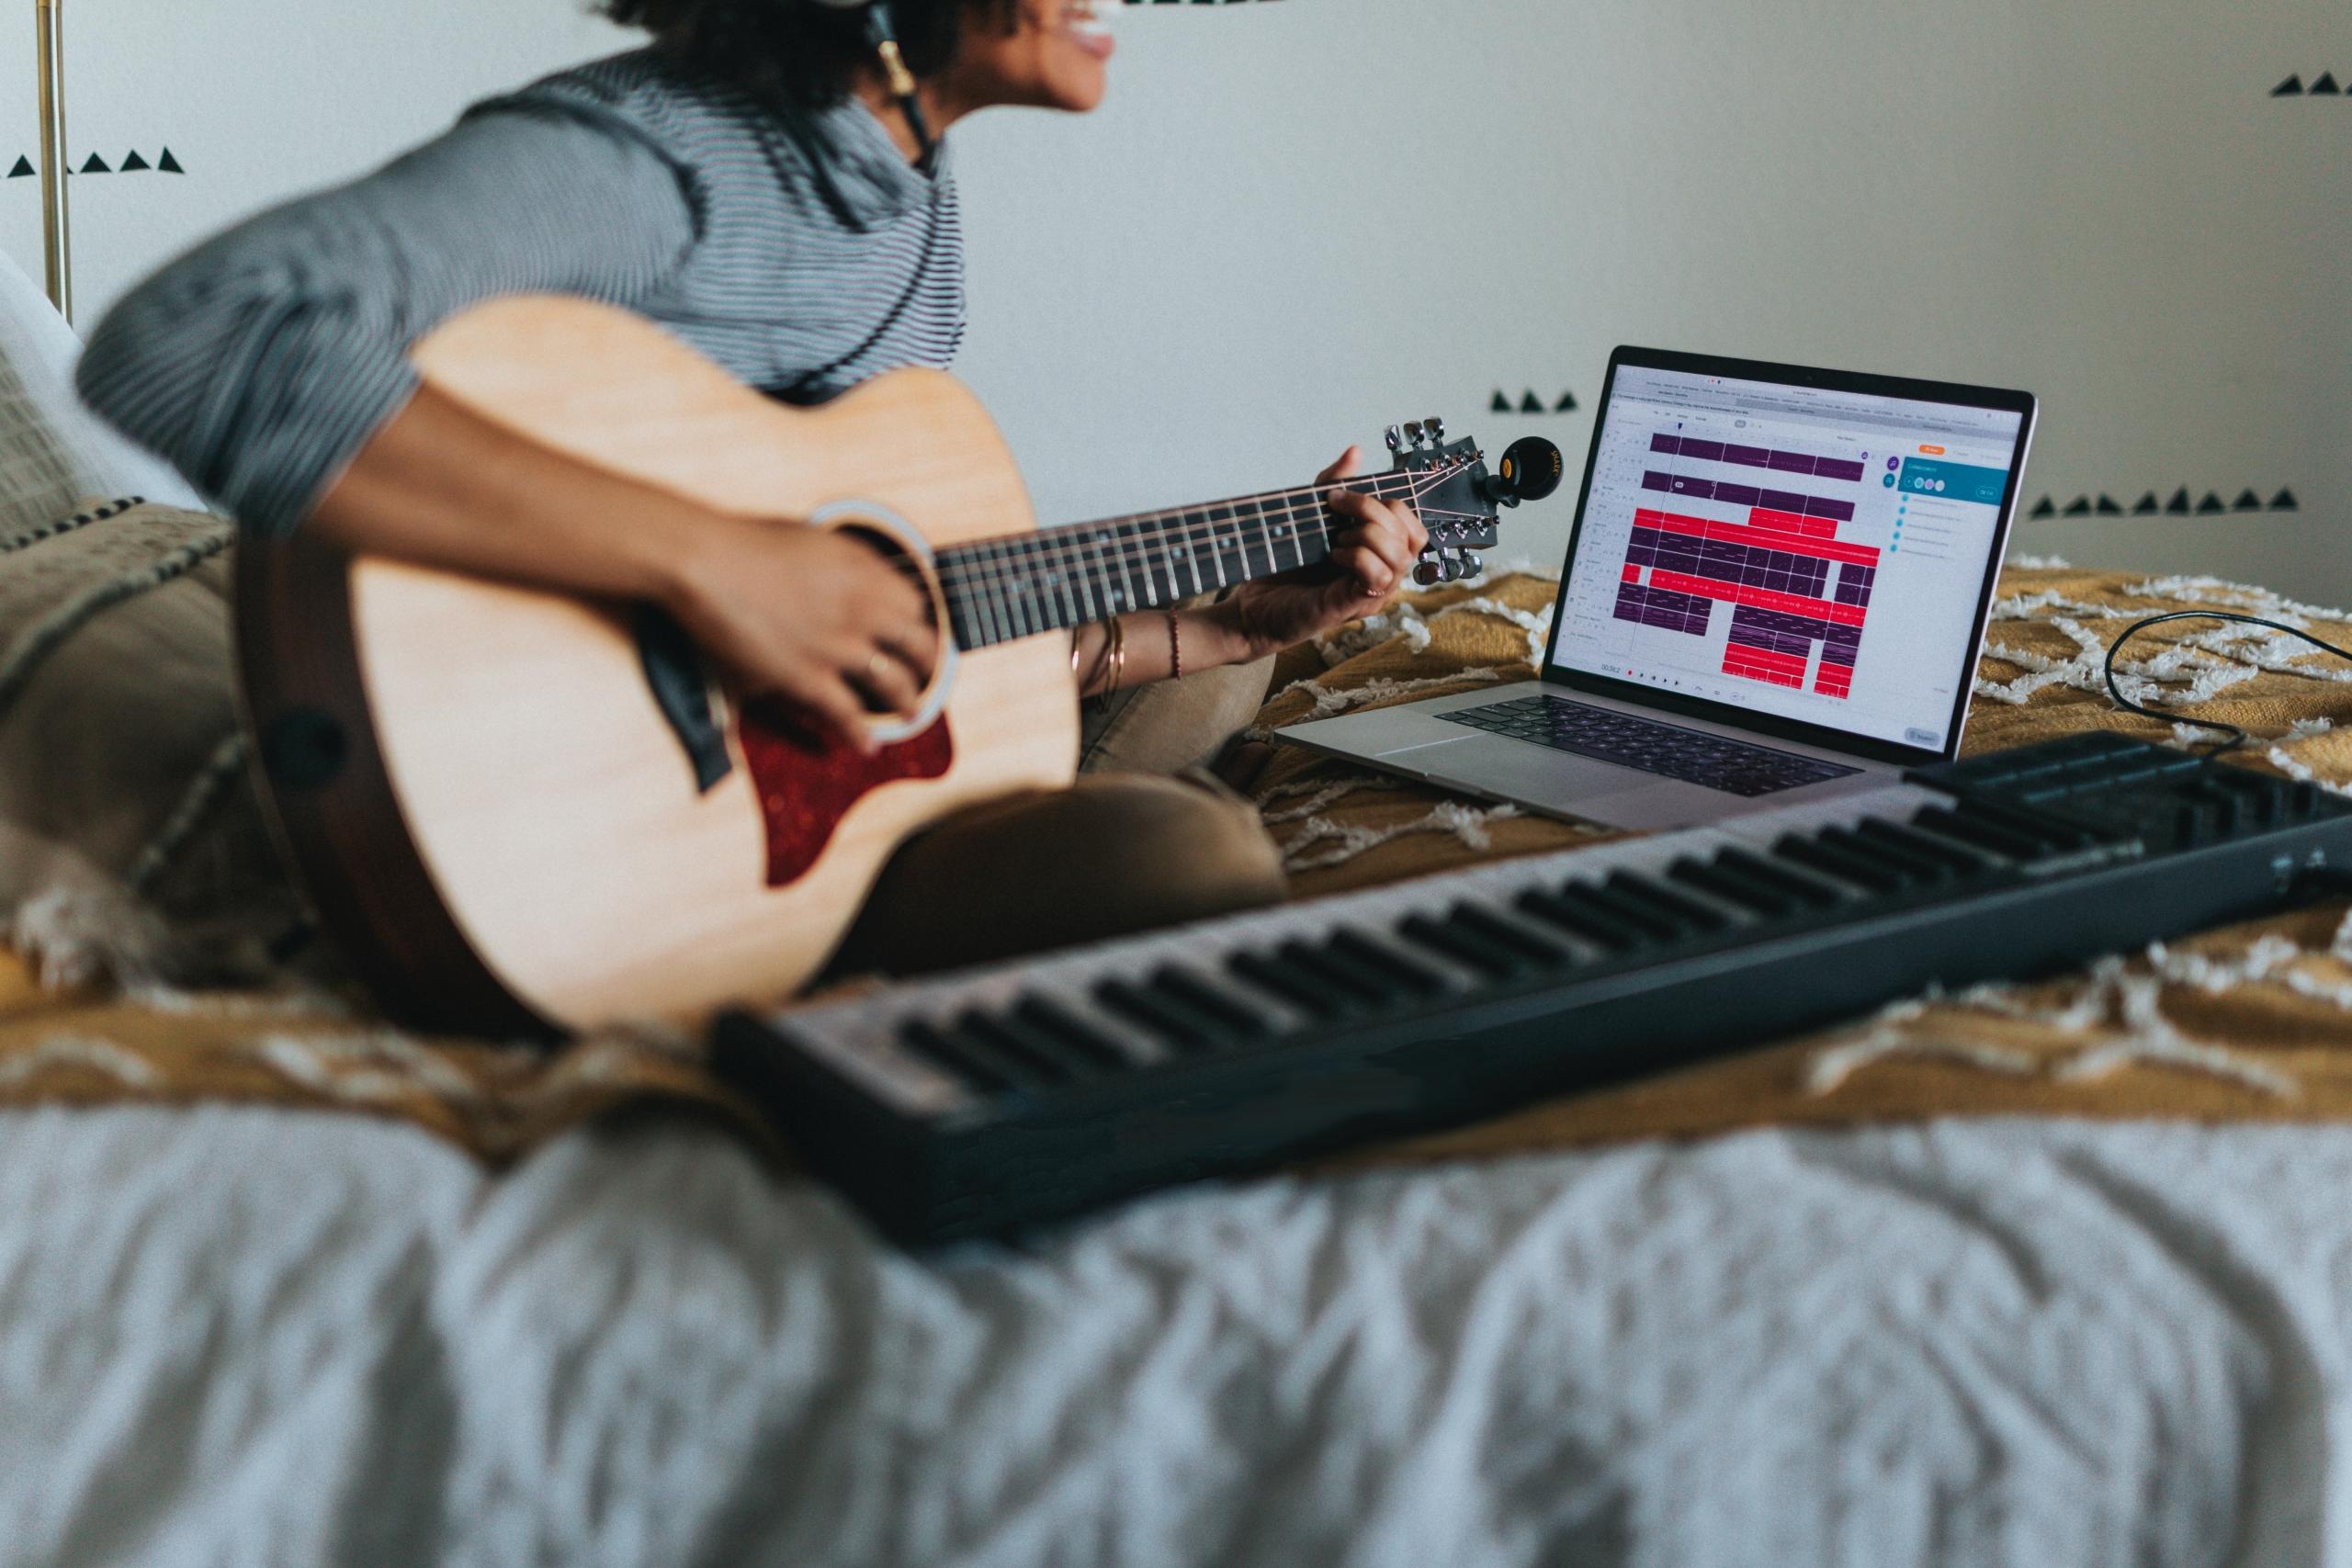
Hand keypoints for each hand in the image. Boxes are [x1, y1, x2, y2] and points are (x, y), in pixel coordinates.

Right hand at [667, 518, 938, 752]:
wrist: (707, 563)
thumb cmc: (747, 543)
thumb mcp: (813, 538)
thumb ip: (843, 561)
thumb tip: (857, 574)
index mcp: (865, 570)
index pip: (914, 602)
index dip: (916, 620)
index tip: (913, 630)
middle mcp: (863, 609)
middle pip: (918, 644)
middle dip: (926, 663)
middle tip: (926, 672)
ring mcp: (838, 647)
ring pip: (894, 684)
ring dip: (908, 703)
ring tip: (911, 714)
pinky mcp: (808, 678)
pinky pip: (848, 715)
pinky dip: (861, 734)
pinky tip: (867, 746)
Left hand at [1225, 446, 1429, 656]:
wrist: (1254, 603)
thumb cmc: (1286, 565)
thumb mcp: (1314, 516)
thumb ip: (1335, 485)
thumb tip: (1356, 451)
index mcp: (1382, 555)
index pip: (1414, 527)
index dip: (1386, 504)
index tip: (1339, 497)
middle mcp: (1386, 576)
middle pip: (1410, 535)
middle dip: (1371, 510)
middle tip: (1334, 508)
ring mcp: (1373, 594)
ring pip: (1399, 555)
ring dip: (1365, 535)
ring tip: (1334, 540)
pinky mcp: (1354, 605)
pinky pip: (1378, 574)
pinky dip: (1356, 556)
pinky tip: (1333, 556)